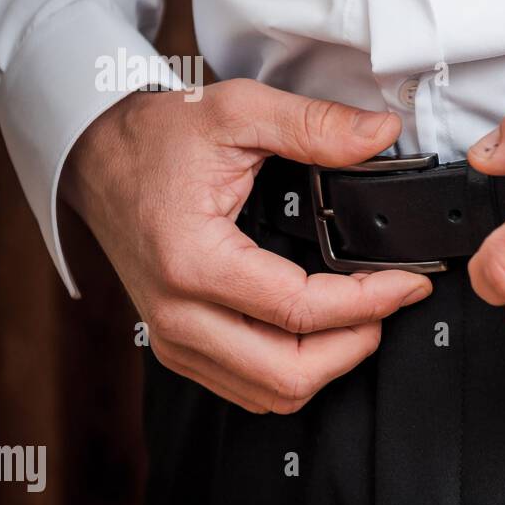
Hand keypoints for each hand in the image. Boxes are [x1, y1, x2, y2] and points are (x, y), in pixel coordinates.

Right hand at [63, 79, 431, 412]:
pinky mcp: (179, 348)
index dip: (369, 301)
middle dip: (356, 343)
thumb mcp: (238, 111)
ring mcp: (174, 339)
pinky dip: (297, 369)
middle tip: (390, 303)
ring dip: (330, 363)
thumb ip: (314, 126)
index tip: (409, 282)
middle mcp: (178, 314)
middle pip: (289, 373)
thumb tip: (380, 136)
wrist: (96, 158)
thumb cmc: (156, 139)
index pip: (300, 310)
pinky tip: (321, 329)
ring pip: (272, 393)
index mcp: (192, 261)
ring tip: (362, 317)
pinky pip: (250, 388)